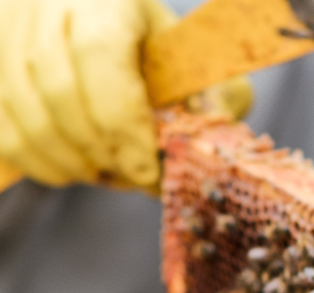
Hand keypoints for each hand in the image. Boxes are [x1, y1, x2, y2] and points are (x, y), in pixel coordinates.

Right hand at [0, 0, 250, 191]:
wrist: (109, 24)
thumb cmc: (163, 53)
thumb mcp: (199, 66)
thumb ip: (215, 101)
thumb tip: (203, 146)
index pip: (100, 56)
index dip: (125, 125)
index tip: (150, 170)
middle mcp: (43, 2)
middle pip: (59, 93)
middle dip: (105, 153)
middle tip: (138, 178)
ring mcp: (7, 31)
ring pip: (28, 119)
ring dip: (77, 164)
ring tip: (114, 173)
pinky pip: (9, 136)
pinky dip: (47, 166)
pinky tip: (82, 168)